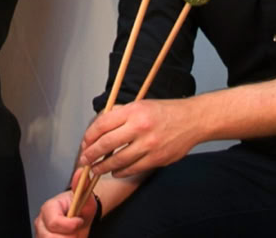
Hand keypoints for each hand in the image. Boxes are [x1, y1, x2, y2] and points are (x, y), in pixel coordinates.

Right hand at [34, 184, 97, 235]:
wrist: (79, 216)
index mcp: (48, 208)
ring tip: (73, 235)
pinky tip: (69, 237)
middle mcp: (41, 222)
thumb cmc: (79, 207)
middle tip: (77, 231)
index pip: (54, 222)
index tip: (79, 221)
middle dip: (69, 237)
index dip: (71, 225)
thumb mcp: (85, 198)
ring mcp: (41, 234)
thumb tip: (81, 172)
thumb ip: (82, 187)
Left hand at [80, 99, 198, 178]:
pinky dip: (121, 172)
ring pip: (119, 160)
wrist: (191, 120)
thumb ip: (120, 114)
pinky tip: (115, 172)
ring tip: (95, 169)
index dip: (90, 135)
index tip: (84, 142)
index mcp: (132, 111)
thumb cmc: (163, 111)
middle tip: (84, 160)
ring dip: (104, 167)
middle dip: (91, 153)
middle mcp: (139, 127)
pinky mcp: (157, 159)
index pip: (103, 124)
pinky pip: (134, 169)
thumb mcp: (139, 104)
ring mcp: (149, 145)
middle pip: (107, 144)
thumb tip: (100, 126)